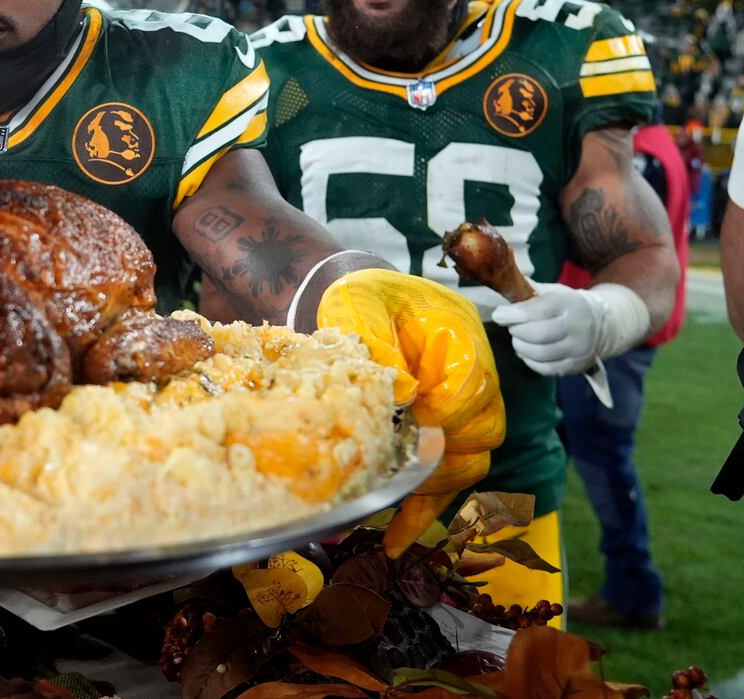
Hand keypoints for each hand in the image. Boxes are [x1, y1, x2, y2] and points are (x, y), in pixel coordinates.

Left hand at [315, 268, 505, 557]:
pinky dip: (422, 511)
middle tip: (396, 480)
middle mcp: (475, 379)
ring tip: (390, 528)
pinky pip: (445, 479)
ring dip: (431, 493)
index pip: (470, 386)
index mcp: (460, 338)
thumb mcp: (360, 301)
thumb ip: (378, 336)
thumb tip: (403, 389)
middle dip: (439, 463)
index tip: (412, 424)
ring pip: (468, 465)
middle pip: (480, 435)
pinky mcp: (445, 436)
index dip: (444, 411)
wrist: (369, 300)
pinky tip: (395, 544)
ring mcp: (465, 411)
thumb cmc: (366, 296)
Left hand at [491, 282, 646, 375]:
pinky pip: (544, 368)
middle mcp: (578, 328)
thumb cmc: (564, 306)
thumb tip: (502, 299)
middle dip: (517, 331)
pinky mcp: (574, 367)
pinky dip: (529, 360)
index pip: (539, 310)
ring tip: (519, 338)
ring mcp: (578, 350)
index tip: (499, 314)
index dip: (515, 313)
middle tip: (512, 327)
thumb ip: (527, 293)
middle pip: (538, 335)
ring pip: (540, 354)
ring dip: (521, 346)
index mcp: (570, 304)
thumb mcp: (551, 292)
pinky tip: (528, 351)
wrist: (598, 325)